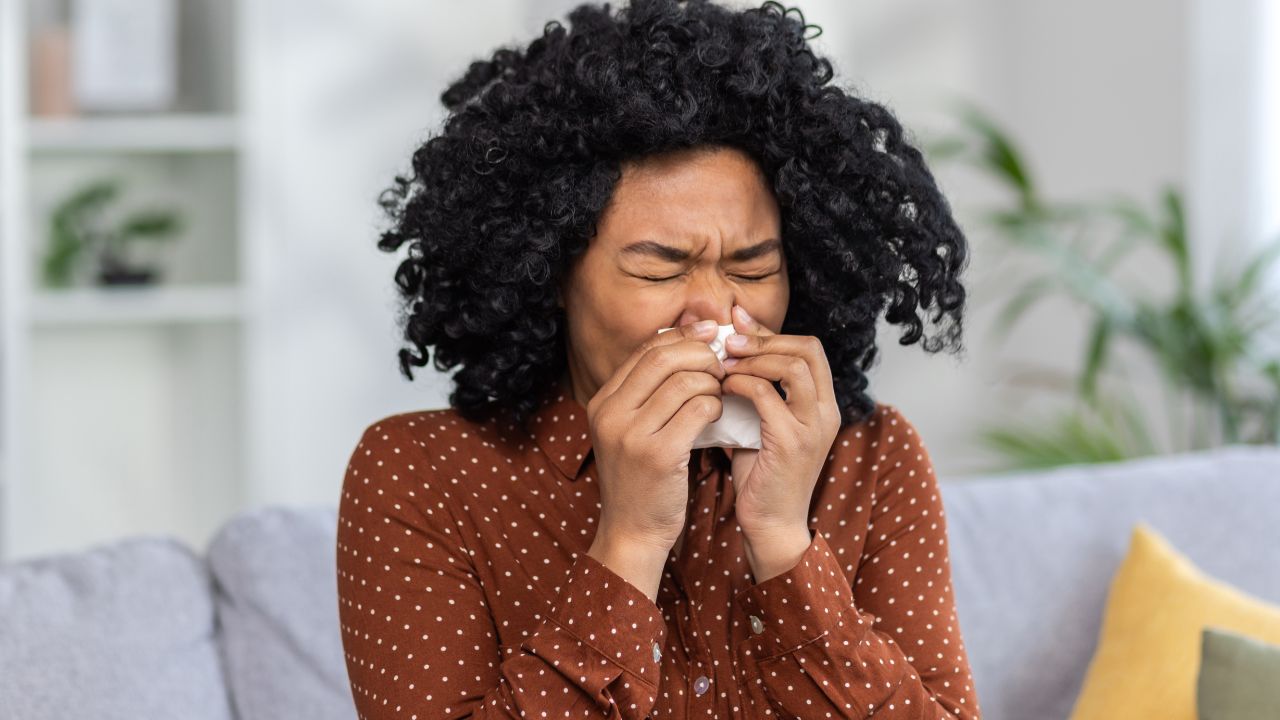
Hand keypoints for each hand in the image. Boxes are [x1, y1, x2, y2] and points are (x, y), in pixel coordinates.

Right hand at [587, 319, 727, 552]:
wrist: (631, 532)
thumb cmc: (641, 479)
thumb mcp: (631, 430)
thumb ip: (648, 392)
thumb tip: (685, 341)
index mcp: (602, 401)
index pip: (646, 350)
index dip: (682, 335)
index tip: (710, 332)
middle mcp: (610, 413)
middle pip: (663, 358)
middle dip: (700, 353)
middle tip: (722, 364)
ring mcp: (631, 434)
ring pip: (684, 382)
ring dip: (712, 383)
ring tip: (719, 395)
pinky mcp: (657, 455)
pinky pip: (697, 410)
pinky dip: (714, 405)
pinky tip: (717, 415)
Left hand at [721, 304, 840, 573]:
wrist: (771, 525)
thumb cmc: (760, 474)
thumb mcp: (760, 422)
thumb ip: (753, 389)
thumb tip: (726, 350)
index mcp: (822, 404)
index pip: (809, 347)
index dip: (772, 331)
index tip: (737, 324)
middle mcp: (826, 411)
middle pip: (809, 348)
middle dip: (766, 337)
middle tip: (729, 339)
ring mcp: (813, 427)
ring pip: (794, 366)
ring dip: (755, 356)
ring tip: (725, 360)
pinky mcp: (792, 443)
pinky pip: (768, 396)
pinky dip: (743, 383)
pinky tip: (723, 387)